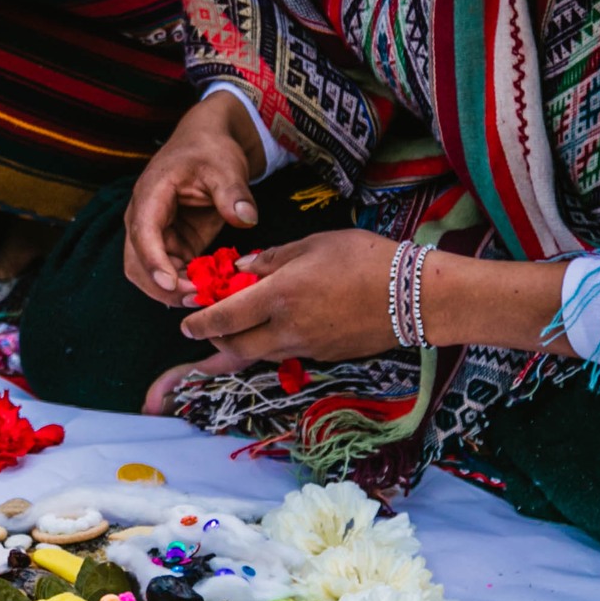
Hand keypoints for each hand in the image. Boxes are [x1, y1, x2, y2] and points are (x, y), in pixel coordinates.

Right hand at [123, 94, 265, 305]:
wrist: (208, 145)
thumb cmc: (211, 151)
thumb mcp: (226, 166)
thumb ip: (233, 193)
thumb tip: (246, 219)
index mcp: (150, 194)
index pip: (143, 234)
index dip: (154, 262)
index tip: (173, 286)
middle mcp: (144, 218)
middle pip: (137, 263)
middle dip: (163, 287)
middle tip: (198, 299)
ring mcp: (156, 235)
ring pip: (150, 275)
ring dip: (173, 292)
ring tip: (206, 298)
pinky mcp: (172, 245)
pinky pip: (171, 274)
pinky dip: (186, 286)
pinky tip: (210, 290)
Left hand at [176, 229, 401, 362]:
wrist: (414, 296)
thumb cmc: (366, 258)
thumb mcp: (314, 245)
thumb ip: (272, 259)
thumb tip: (242, 269)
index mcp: (280, 296)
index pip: (226, 317)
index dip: (201, 322)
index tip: (185, 323)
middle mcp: (288, 328)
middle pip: (237, 345)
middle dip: (217, 338)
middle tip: (208, 326)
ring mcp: (308, 347)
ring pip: (261, 353)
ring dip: (244, 343)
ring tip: (240, 325)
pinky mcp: (326, 356)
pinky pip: (289, 353)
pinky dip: (274, 343)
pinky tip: (280, 327)